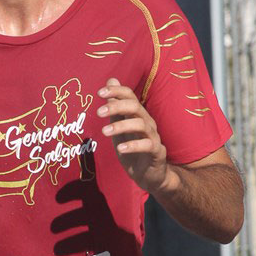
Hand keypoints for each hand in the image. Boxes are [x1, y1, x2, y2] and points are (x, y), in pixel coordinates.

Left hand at [97, 78, 168, 194]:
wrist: (149, 175)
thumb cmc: (132, 149)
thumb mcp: (119, 127)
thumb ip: (114, 107)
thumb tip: (111, 80)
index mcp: (137, 115)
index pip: (129, 96)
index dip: (116, 92)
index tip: (99, 93)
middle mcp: (147, 122)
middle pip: (135, 106)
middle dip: (116, 106)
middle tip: (98, 113)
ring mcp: (153, 137)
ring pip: (140, 124)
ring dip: (121, 126)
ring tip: (104, 133)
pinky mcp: (157, 152)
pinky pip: (147, 145)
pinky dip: (133, 145)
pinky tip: (120, 149)